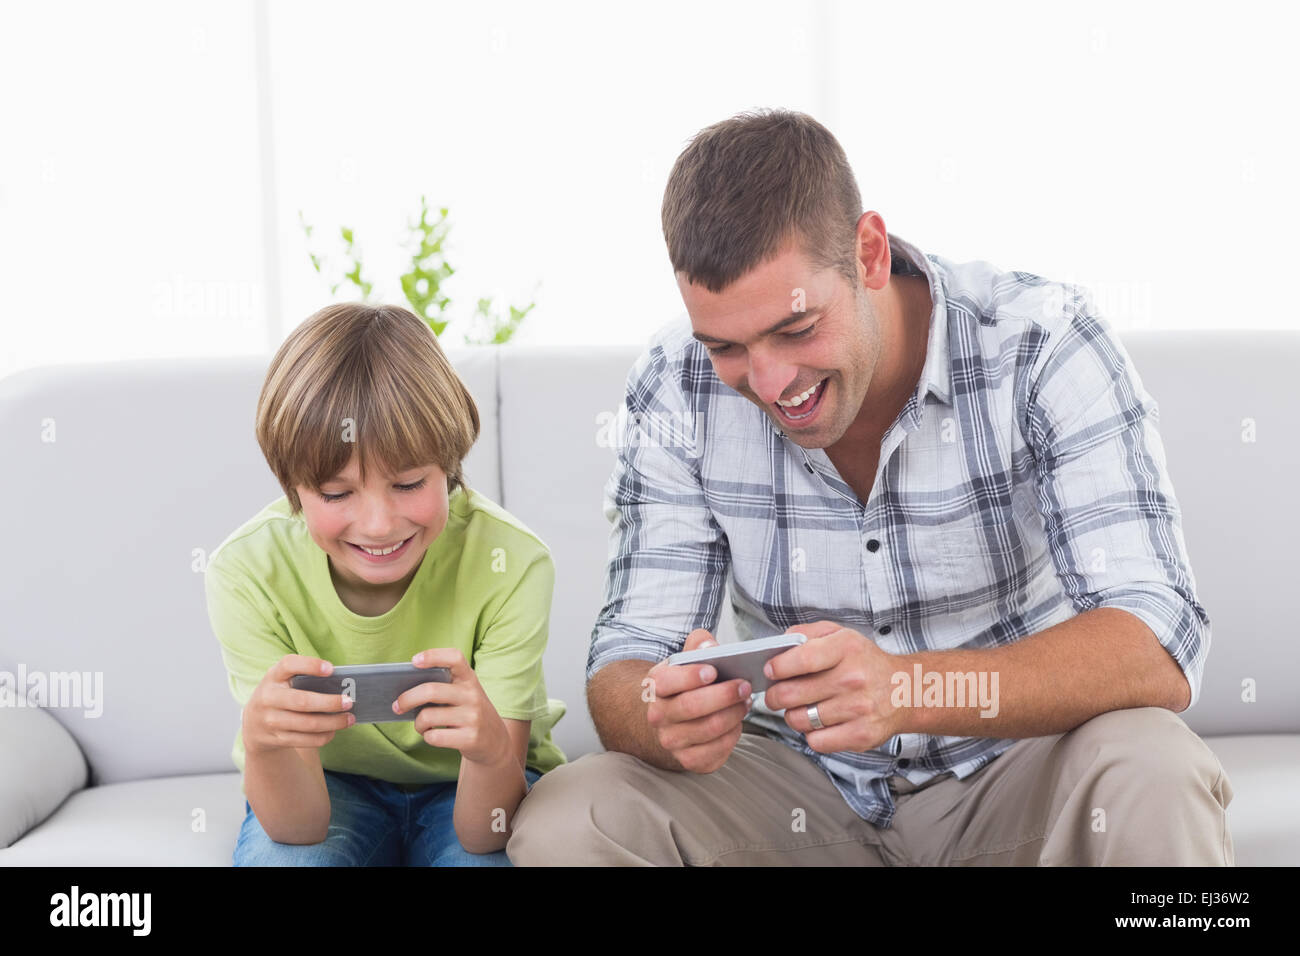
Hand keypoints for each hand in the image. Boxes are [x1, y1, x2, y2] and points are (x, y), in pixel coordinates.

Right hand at [242, 655, 354, 756]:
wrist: (253, 723)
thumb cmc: (280, 694)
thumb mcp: (284, 680)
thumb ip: (305, 678)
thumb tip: (340, 686)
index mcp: (273, 676)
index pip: (289, 665)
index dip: (310, 665)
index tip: (331, 669)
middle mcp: (268, 697)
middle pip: (303, 701)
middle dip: (330, 703)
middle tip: (349, 702)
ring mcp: (270, 720)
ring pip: (308, 724)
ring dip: (333, 723)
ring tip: (349, 719)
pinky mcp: (275, 739)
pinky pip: (306, 740)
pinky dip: (324, 736)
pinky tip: (334, 730)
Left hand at [395, 648, 514, 768]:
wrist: (496, 741)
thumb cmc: (469, 713)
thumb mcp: (464, 694)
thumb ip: (443, 687)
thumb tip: (404, 690)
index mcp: (469, 679)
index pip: (455, 658)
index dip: (433, 656)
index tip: (414, 661)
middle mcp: (473, 695)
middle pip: (431, 691)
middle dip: (407, 699)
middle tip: (397, 706)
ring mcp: (473, 717)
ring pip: (428, 716)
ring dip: (417, 723)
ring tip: (420, 725)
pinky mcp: (470, 738)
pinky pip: (434, 737)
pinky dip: (427, 737)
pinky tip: (433, 735)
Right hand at [644, 629, 752, 773]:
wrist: (670, 721)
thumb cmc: (684, 686)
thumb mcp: (685, 662)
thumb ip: (697, 646)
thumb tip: (709, 645)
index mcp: (655, 686)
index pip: (667, 681)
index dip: (690, 676)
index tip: (713, 670)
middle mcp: (658, 716)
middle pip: (691, 707)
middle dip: (723, 695)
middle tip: (745, 686)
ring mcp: (671, 740)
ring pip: (708, 729)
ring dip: (733, 714)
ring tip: (746, 702)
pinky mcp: (688, 760)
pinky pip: (715, 751)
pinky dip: (732, 736)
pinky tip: (738, 722)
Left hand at [763, 621, 906, 752]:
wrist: (906, 690)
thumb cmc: (866, 663)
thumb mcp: (841, 635)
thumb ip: (807, 633)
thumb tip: (779, 645)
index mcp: (846, 648)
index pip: (801, 658)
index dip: (777, 667)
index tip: (770, 671)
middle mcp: (853, 678)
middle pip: (791, 694)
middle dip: (775, 696)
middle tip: (777, 695)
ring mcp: (858, 709)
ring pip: (799, 720)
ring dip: (794, 715)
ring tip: (803, 707)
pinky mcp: (862, 735)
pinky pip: (816, 741)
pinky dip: (812, 734)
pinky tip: (821, 723)